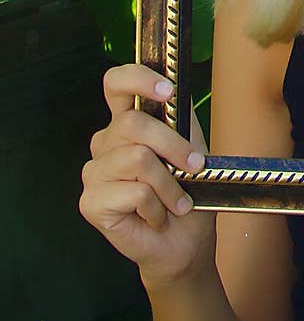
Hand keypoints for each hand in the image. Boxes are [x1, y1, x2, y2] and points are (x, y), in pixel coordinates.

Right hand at [79, 64, 216, 292]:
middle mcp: (105, 142)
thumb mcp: (192, 145)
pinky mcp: (91, 202)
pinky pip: (134, 193)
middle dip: (173, 146)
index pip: (116, 83)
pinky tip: (156, 216)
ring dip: (169, 184)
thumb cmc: (188, 191)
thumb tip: (174, 92)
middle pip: (133, 124)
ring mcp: (94, 172)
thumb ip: (180, 117)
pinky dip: (156, 207)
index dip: (138, 79)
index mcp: (126, 122)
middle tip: (195, 167)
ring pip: (137, 159)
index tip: (167, 92)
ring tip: (176, 201)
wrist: (184, 240)